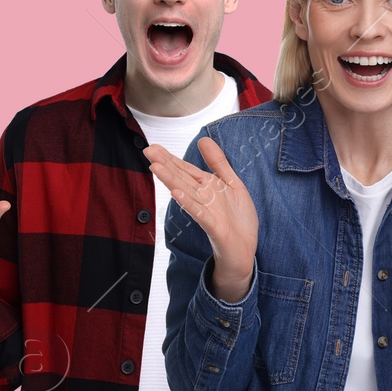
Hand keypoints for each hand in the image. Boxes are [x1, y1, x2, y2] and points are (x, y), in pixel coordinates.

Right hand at [145, 138, 256, 299]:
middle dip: (165, 164)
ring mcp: (206, 212)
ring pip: (186, 193)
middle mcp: (203, 198)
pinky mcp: (213, 227)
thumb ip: (219, 163)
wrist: (244, 251)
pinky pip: (200, 213)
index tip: (153, 146)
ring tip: (155, 167)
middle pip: (181, 178)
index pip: (185, 169)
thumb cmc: (237, 220)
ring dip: (171, 180)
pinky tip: (176, 194)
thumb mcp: (232, 184)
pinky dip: (188, 204)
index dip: (170, 158)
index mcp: (207, 187)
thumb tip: (204, 139)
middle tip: (146, 150)